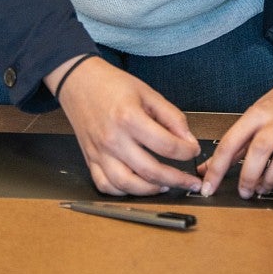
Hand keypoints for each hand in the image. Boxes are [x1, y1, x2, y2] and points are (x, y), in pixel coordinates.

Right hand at [55, 57, 202, 195]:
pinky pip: (105, 186)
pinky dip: (123, 192)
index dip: (186, 151)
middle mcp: (113, 139)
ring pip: (127, 185)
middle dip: (176, 180)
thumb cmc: (112, 85)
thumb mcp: (148, 93)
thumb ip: (171, 117)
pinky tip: (137, 186)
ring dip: (151, 191)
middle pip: (150, 171)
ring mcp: (99, 152)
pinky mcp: (90, 159)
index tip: (193, 150)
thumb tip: (188, 140)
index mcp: (129, 118)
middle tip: (190, 181)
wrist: (79, 82)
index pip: (166, 145)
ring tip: (166, 186)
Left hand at [200, 75, 272, 198]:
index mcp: (257, 113)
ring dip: (271, 180)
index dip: (216, 170)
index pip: (230, 143)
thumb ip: (234, 144)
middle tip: (244, 192)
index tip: (208, 188)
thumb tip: (206, 168)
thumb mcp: (255, 115)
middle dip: (248, 177)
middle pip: (259, 151)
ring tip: (265, 188)